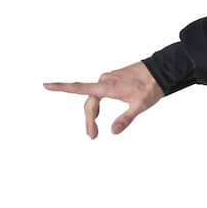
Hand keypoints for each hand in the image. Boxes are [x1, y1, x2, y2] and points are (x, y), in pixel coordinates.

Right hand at [43, 60, 163, 137]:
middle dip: (89, 120)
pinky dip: (97, 105)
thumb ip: (126, 119)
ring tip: (94, 131)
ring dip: (92, 114)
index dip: (61, 87)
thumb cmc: (150, 87)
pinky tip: (98, 114)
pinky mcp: (112, 80)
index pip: (79, 87)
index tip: (46, 85)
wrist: (160, 70)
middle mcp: (104, 81)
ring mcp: (108, 79)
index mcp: (107, 86)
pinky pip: (99, 94)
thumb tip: (113, 131)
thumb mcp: (140, 106)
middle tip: (92, 136)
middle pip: (89, 102)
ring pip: (94, 99)